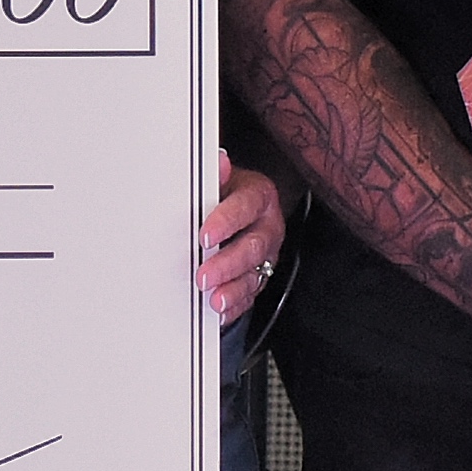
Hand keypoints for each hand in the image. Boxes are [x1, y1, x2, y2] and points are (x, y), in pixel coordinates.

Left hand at [195, 163, 287, 317]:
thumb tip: (219, 161)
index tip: (205, 236)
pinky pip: (251, 294)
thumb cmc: (226, 194)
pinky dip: (236, 304)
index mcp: (259, 197)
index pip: (247, 207)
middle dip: (227, 264)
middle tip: (204, 275)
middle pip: (253, 247)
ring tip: (215, 299)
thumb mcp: (221, 180)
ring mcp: (265, 255)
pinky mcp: (259, 276)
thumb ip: (219, 175)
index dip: (226, 221)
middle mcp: (267, 226)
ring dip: (233, 289)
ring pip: (255, 275)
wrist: (239, 211)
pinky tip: (221, 309)